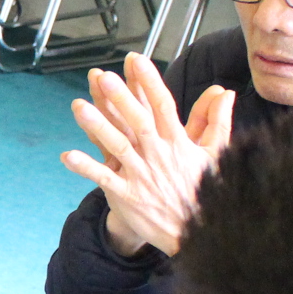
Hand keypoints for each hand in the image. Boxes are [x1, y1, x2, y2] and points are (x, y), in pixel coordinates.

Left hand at [61, 53, 233, 256]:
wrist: (197, 233)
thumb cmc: (203, 189)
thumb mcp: (214, 154)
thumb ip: (217, 121)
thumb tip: (225, 92)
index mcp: (178, 142)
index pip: (162, 106)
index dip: (149, 81)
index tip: (136, 60)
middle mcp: (158, 155)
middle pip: (137, 121)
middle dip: (121, 98)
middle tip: (104, 77)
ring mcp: (141, 175)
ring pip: (117, 146)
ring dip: (97, 127)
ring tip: (78, 107)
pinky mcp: (128, 195)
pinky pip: (104, 178)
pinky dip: (87, 168)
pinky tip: (67, 155)